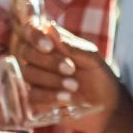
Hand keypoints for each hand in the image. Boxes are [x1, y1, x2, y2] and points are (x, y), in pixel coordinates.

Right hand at [15, 17, 118, 132]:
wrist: (107, 104)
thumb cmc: (99, 75)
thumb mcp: (91, 58)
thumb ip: (71, 46)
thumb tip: (49, 27)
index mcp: (50, 43)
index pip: (29, 31)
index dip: (33, 36)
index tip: (48, 46)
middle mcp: (37, 58)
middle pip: (25, 52)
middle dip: (49, 61)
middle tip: (71, 70)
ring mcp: (34, 78)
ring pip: (28, 73)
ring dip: (52, 80)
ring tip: (75, 86)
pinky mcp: (35, 99)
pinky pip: (32, 95)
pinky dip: (50, 96)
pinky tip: (67, 98)